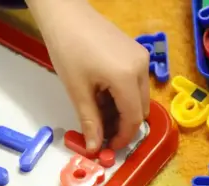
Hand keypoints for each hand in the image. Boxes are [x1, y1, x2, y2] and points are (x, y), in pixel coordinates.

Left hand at [27, 0, 149, 150]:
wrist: (66, 15)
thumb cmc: (67, 50)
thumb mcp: (77, 90)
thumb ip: (89, 121)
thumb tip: (94, 148)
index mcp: (127, 77)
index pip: (133, 118)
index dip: (122, 137)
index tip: (108, 147)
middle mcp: (141, 67)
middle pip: (140, 108)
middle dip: (122, 125)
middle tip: (100, 132)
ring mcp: (141, 57)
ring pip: (139, 96)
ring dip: (122, 110)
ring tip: (97, 112)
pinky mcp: (136, 52)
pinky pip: (135, 82)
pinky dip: (122, 95)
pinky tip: (103, 95)